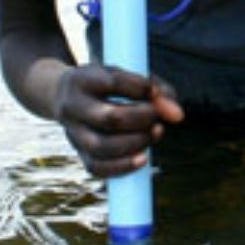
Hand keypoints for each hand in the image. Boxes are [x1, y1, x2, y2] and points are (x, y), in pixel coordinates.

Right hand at [53, 63, 183, 177]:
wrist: (66, 96)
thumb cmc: (106, 85)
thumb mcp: (127, 76)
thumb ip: (158, 91)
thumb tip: (177, 116)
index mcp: (81, 79)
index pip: (112, 83)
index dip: (139, 87)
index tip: (154, 90)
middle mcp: (73, 107)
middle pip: (109, 118)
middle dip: (141, 119)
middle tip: (157, 116)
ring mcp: (73, 133)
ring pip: (102, 147)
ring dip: (136, 143)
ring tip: (156, 132)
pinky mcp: (79, 153)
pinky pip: (98, 168)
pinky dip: (123, 167)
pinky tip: (143, 158)